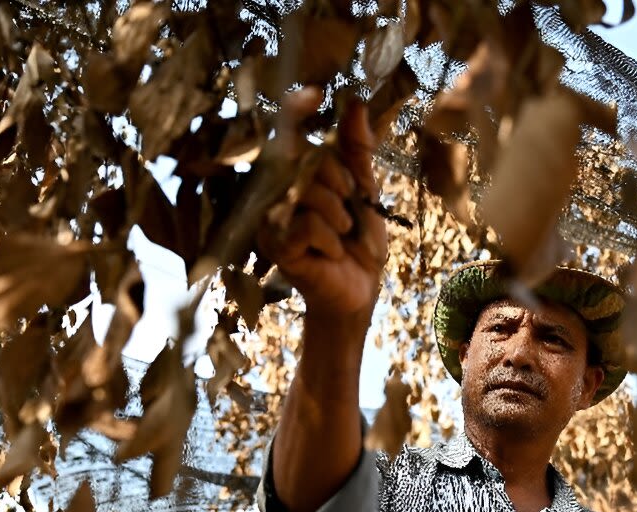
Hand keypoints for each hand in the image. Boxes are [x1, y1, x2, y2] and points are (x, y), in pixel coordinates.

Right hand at [270, 87, 387, 323]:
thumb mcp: (365, 191)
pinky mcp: (275, 245)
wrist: (359, 291)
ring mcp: (272, 218)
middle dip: (340, 182)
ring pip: (308, 191)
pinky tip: (331, 254)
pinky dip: (330, 239)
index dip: (296, 111)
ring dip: (338, 214)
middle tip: (350, 209)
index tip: (314, 95)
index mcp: (297, 173)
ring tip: (343, 235)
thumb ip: (357, 150)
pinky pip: (307, 223)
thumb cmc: (358, 242)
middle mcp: (277, 191)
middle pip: (306, 159)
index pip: (289, 132)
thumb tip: (356, 103)